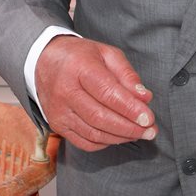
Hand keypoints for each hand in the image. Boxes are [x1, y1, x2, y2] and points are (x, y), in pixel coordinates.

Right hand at [35, 35, 156, 151]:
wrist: (44, 62)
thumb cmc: (81, 57)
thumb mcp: (107, 54)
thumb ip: (127, 74)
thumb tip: (145, 97)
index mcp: (79, 68)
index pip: (107, 93)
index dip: (130, 108)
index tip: (149, 118)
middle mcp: (65, 91)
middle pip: (101, 117)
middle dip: (129, 127)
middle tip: (150, 130)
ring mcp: (59, 111)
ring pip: (94, 133)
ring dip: (120, 137)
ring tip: (140, 134)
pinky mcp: (57, 125)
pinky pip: (84, 142)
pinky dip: (105, 142)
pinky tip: (119, 136)